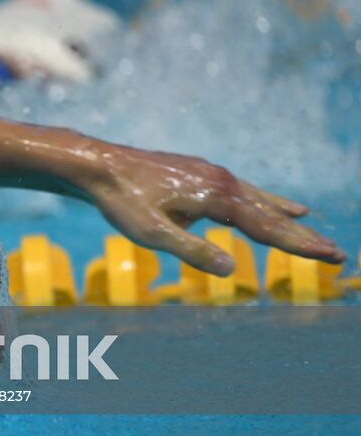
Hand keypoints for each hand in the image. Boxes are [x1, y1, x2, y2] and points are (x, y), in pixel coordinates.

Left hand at [82, 144, 344, 275]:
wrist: (98, 165)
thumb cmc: (122, 202)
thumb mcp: (154, 234)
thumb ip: (193, 252)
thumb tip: (232, 270)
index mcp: (217, 197)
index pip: (268, 228)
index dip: (301, 245)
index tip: (332, 256)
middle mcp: (222, 181)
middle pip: (271, 214)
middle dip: (302, 234)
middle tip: (336, 253)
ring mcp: (211, 173)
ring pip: (256, 198)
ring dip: (283, 214)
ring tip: (306, 220)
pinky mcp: (198, 171)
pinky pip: (239, 189)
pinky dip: (259, 199)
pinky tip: (263, 200)